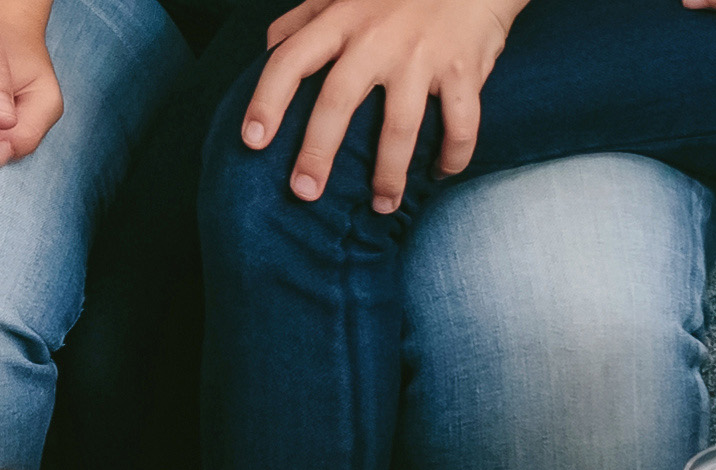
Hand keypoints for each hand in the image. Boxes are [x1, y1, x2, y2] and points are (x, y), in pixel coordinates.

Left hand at [237, 0, 531, 213]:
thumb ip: (307, 15)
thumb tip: (271, 46)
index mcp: (341, 20)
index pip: (291, 60)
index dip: (266, 101)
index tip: (253, 140)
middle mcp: (377, 38)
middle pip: (337, 102)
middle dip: (317, 153)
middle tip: (305, 192)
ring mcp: (421, 55)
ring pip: (400, 127)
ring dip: (390, 175)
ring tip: (383, 204)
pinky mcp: (462, 68)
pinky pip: (459, 124)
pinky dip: (453, 155)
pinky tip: (443, 172)